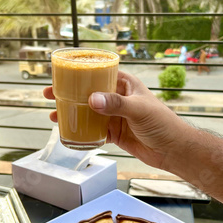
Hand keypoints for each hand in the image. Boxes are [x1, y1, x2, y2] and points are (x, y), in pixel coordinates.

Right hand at [43, 71, 181, 170]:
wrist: (173, 150)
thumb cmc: (162, 123)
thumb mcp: (138, 109)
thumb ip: (116, 104)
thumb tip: (92, 100)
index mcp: (125, 84)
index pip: (99, 73)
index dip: (80, 73)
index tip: (62, 75)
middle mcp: (118, 98)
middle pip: (88, 92)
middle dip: (69, 94)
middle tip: (49, 95)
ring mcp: (115, 116)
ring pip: (88, 112)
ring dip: (72, 113)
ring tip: (53, 115)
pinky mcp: (115, 133)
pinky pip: (94, 130)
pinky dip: (81, 131)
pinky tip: (69, 132)